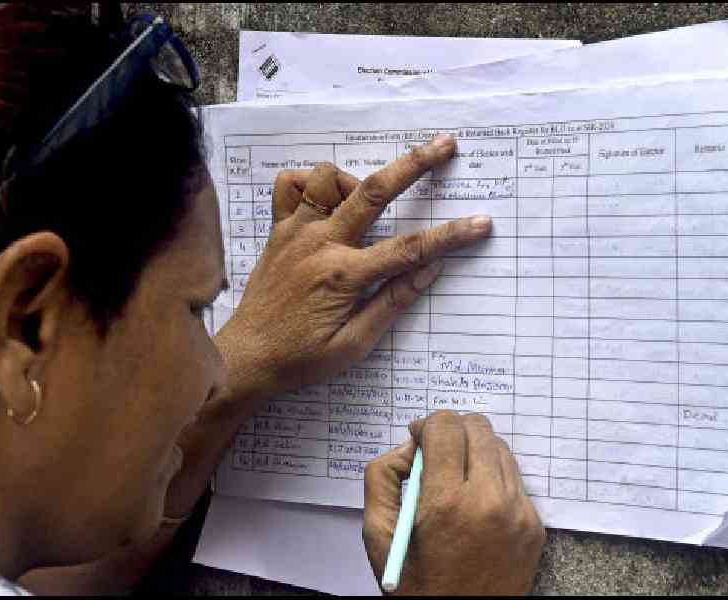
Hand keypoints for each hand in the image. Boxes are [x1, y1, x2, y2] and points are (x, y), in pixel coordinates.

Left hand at [215, 135, 492, 400]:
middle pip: (374, 190)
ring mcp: (294, 232)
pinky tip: (326, 204)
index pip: (409, 249)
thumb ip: (392, 303)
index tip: (482, 223)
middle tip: (445, 145)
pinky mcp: (277, 230)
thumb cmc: (301, 359)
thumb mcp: (354, 345)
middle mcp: (319, 244)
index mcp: (343, 276)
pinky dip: (311, 184)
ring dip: (355, 181)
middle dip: (415, 164)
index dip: (451, 235)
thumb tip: (432, 269)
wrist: (245, 357)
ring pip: (328, 177)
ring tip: (367, 204)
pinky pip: (290, 185)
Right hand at [363, 411, 545, 595]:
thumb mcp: (378, 534)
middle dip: (452, 432)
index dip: (427, 425)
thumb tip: (409, 446)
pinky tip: (475, 503)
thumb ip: (382, 476)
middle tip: (437, 453)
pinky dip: (493, 479)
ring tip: (457, 480)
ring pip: (500, 448)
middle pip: (478, 428)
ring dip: (475, 452)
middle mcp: (489, 502)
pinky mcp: (534, 525)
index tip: (418, 438)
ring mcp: (518, 513)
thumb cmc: (415, 585)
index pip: (445, 426)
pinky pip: (515, 479)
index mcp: (446, 503)